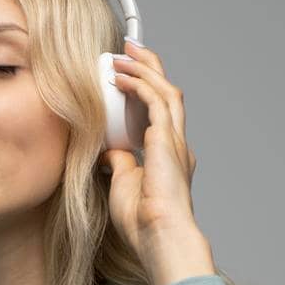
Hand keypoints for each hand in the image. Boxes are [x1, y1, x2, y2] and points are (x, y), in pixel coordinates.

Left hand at [101, 38, 204, 262]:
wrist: (159, 235)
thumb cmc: (143, 221)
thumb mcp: (123, 185)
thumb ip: (119, 163)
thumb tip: (108, 149)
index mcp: (169, 156)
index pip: (159, 112)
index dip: (146, 89)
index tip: (128, 74)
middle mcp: (176, 144)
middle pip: (167, 92)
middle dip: (150, 67)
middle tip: (130, 48)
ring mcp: (175, 141)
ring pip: (165, 90)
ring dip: (145, 68)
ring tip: (125, 52)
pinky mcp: (167, 140)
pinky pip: (155, 100)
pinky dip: (139, 84)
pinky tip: (121, 76)